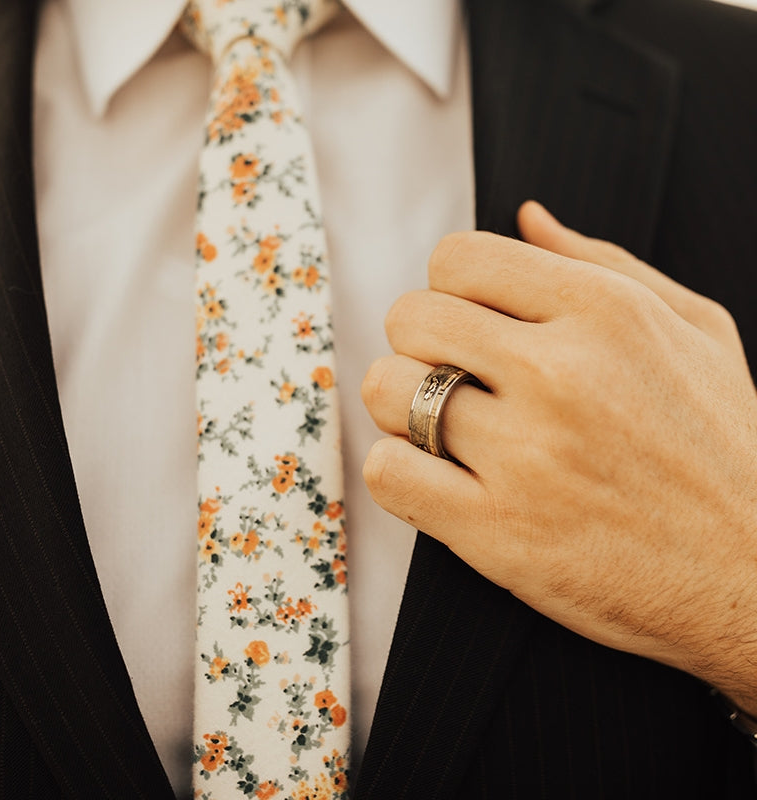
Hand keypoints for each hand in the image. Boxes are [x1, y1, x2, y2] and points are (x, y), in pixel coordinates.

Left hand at [362, 201, 756, 713]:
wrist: (753, 577)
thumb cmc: (725, 449)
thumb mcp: (694, 330)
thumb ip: (603, 261)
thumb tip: (526, 217)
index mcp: (605, 312)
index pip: (457, 258)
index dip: (451, 289)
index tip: (470, 323)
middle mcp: (560, 374)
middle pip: (410, 317)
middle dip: (421, 344)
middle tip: (453, 375)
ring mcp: (525, 455)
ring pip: (388, 390)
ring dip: (402, 406)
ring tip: (443, 427)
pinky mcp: (497, 531)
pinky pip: (387, 470)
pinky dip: (397, 470)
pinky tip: (436, 476)